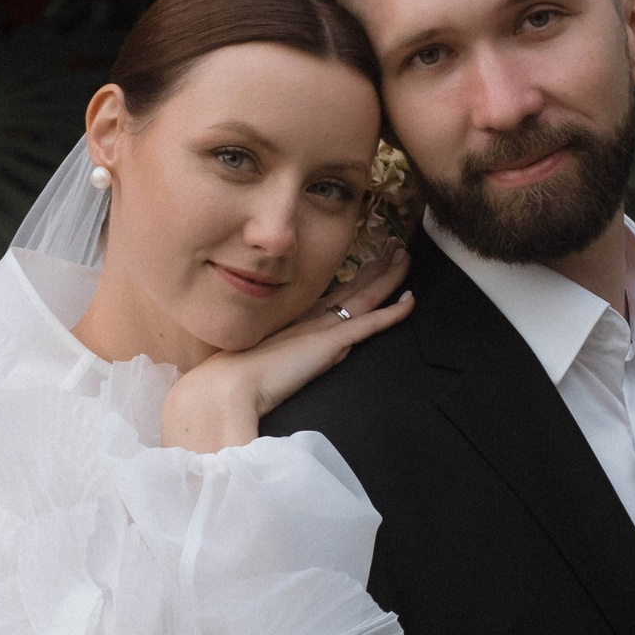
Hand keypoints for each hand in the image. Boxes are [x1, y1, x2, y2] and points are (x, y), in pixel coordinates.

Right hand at [159, 247, 414, 452]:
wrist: (225, 387)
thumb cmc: (234, 381)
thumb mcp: (259, 364)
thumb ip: (277, 359)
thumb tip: (290, 362)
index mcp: (296, 321)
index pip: (334, 295)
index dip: (355, 278)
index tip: (371, 262)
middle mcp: (311, 318)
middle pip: (353, 288)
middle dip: (376, 267)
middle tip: (396, 247)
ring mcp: (321, 328)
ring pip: (365, 297)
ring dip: (388, 277)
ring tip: (406, 256)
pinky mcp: (329, 343)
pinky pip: (369, 324)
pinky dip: (391, 313)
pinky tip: (409, 301)